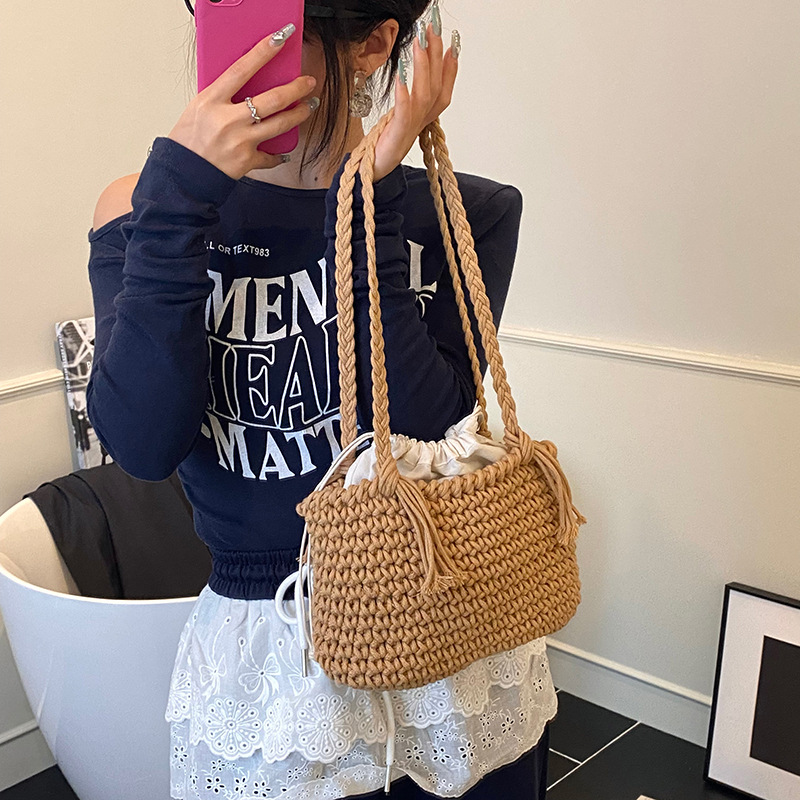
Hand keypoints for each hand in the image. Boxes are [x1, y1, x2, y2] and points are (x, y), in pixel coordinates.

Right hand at [167, 25, 318, 180]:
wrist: (183, 174)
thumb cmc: (187, 140)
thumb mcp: (198, 108)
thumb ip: (221, 96)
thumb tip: (245, 83)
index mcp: (212, 101)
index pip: (242, 69)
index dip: (263, 52)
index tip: (280, 39)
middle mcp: (228, 120)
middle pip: (271, 99)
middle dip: (296, 88)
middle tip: (308, 82)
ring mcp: (240, 141)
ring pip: (280, 124)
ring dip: (299, 114)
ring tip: (309, 106)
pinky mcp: (247, 161)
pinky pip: (271, 156)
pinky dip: (280, 154)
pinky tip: (286, 150)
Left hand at [372, 22, 458, 182]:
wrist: (375, 169)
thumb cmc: (387, 141)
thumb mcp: (403, 114)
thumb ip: (413, 95)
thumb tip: (419, 73)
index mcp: (425, 116)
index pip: (442, 88)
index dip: (450, 67)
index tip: (453, 42)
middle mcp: (422, 120)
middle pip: (434, 86)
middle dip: (436, 56)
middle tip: (433, 29)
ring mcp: (411, 128)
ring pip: (423, 95)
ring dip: (422, 68)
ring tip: (419, 44)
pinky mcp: (397, 135)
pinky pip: (403, 113)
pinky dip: (404, 95)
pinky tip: (401, 77)